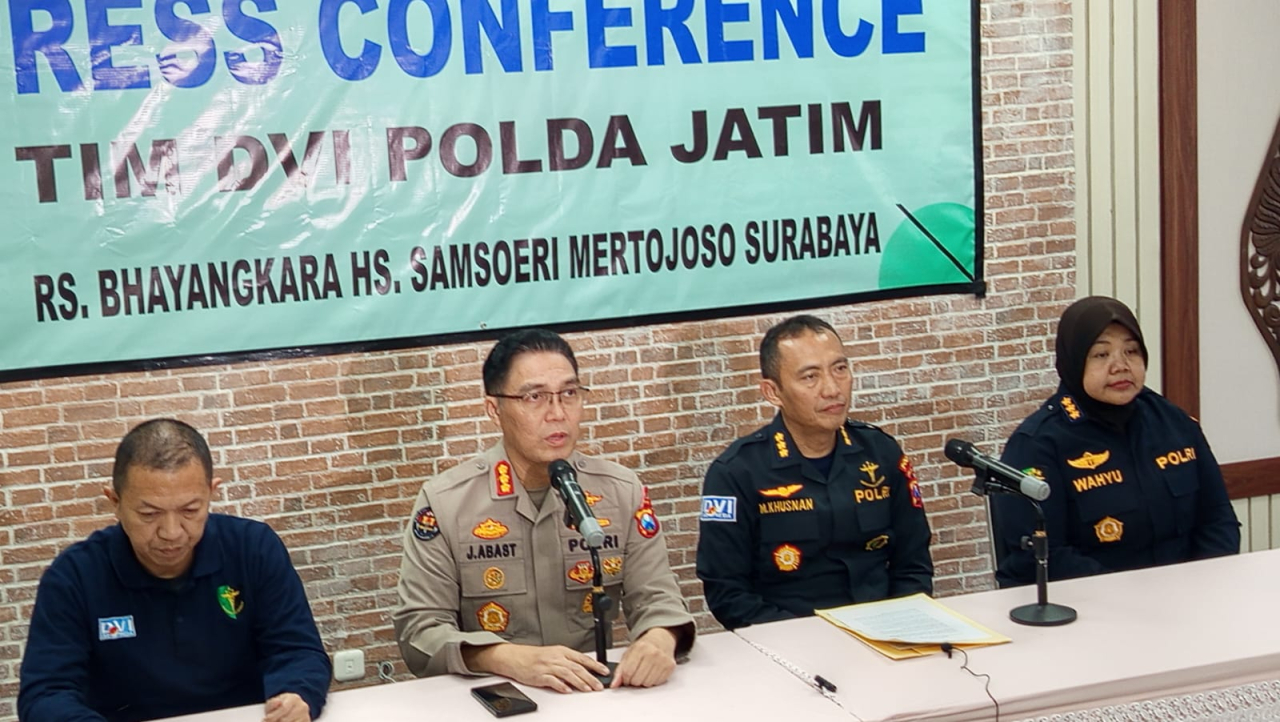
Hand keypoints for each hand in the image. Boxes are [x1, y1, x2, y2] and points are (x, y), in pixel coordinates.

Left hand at [262, 692, 309, 721]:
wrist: (293, 708)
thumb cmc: (282, 705)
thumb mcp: (275, 701)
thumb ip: (273, 703)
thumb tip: (277, 703)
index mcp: (294, 699)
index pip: (283, 708)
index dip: (272, 716)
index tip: (265, 720)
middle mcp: (302, 707)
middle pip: (285, 720)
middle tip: (269, 721)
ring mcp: (305, 716)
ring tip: (278, 721)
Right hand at [466, 643, 610, 693]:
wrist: (515, 657)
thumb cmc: (534, 656)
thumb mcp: (554, 654)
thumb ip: (568, 661)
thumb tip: (584, 670)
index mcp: (561, 651)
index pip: (582, 658)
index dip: (595, 665)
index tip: (605, 671)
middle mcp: (556, 657)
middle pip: (577, 667)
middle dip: (590, 677)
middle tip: (600, 685)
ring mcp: (547, 666)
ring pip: (567, 674)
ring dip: (579, 682)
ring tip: (588, 689)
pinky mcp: (539, 675)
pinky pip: (552, 681)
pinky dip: (561, 686)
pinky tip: (567, 691)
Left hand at [611, 627, 677, 688]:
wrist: (662, 639)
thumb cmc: (644, 646)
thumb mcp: (629, 653)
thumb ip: (620, 669)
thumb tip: (614, 684)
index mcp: (640, 648)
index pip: (628, 672)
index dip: (625, 679)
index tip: (626, 678)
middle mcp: (653, 653)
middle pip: (637, 680)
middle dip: (633, 681)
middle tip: (635, 674)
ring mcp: (663, 660)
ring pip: (647, 683)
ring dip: (643, 682)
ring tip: (644, 673)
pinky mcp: (670, 667)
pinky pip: (657, 683)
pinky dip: (653, 681)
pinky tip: (652, 673)